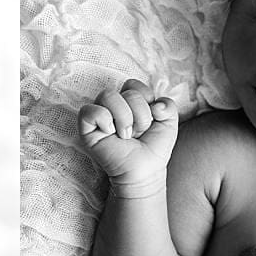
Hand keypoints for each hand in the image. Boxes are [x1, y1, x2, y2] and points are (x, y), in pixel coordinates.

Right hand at [77, 79, 177, 193]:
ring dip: (124, 117)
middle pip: (126, 91)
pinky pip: (89, 110)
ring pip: (107, 95)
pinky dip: (103, 119)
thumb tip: (156, 104)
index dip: (146, 100)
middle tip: (138, 133)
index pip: (133, 85)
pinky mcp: (86, 128)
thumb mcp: (169, 123)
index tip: (149, 120)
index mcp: (130, 101)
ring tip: (126, 135)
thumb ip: (168, 106)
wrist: (144, 170)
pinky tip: (109, 133)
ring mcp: (99, 116)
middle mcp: (114, 106)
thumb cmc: (153, 148)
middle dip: (140, 114)